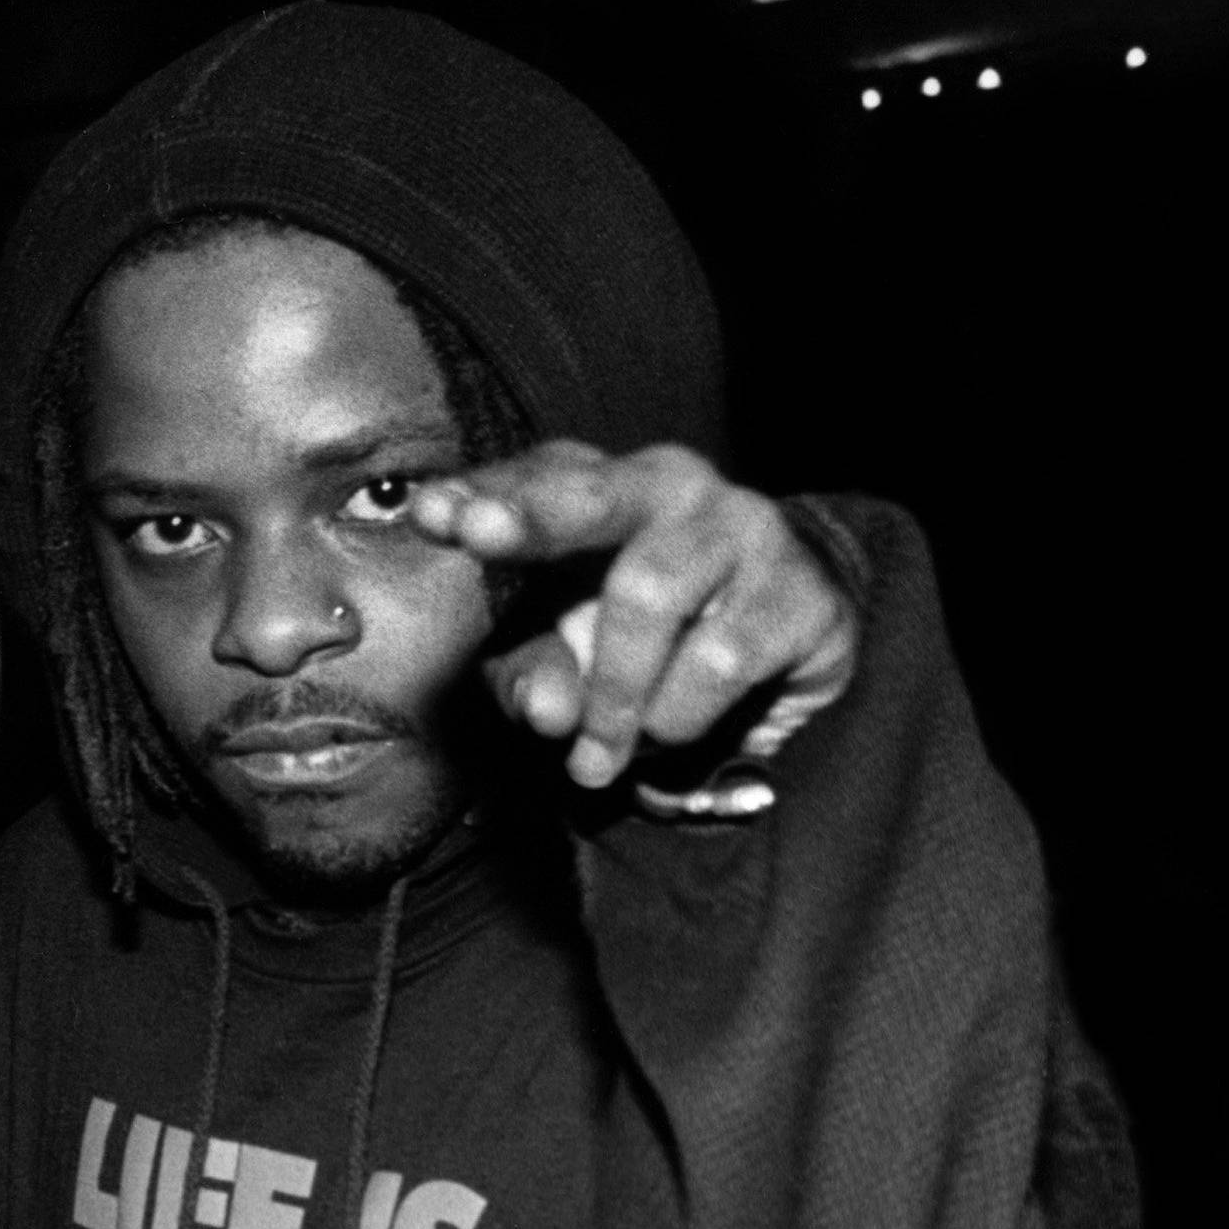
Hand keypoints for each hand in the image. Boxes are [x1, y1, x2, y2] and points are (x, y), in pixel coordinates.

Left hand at [409, 442, 855, 815]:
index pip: (533, 481)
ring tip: (602, 748)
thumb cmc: (649, 644)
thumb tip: (550, 713)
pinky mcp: (800, 590)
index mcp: (601, 489)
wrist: (788, 650)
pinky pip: (716, 659)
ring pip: (647, 593)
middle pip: (593, 492)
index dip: (482, 495)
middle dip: (531, 514)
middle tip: (477, 531)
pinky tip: (675, 727)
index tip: (428, 513)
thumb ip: (536, 677)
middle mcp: (671, 487)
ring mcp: (744, 528)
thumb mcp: (571, 660)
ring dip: (610, 690)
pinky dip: (678, 713)